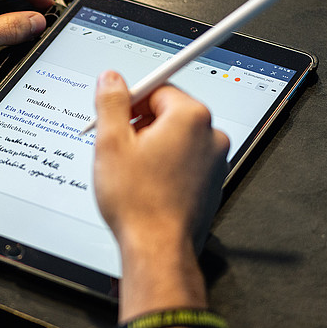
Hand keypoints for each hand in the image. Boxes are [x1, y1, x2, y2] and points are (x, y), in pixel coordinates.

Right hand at [92, 71, 228, 253]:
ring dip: (152, 146)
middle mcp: (211, 136)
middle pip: (169, 112)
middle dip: (140, 124)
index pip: (158, 88)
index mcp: (190, 117)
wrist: (157, 247)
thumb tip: (111, 80)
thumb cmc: (139, 202)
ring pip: (175, 138)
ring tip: (131, 170)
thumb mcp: (111, 142)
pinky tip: (146, 184)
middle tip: (118, 145)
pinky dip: (165, 166)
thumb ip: (112, 102)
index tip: (116, 112)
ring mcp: (215, 161)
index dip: (130, 100)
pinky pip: (185, 161)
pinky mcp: (212, 183)